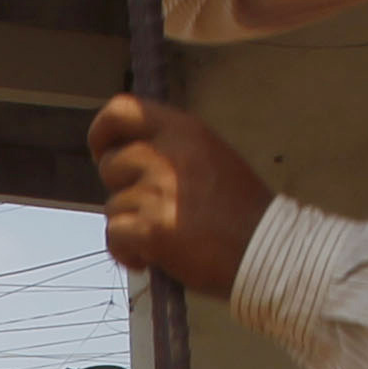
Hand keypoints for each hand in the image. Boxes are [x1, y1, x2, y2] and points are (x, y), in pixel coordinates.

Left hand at [90, 96, 274, 293]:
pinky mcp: (152, 228)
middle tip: (150, 208)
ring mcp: (158, 191)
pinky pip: (115, 236)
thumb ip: (170, 150)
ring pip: (113, 206)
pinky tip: (152, 257)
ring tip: (163, 236)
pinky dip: (127, 251)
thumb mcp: (209, 156)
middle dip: (122, 190)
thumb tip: (126, 155)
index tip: (103, 152)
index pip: (121, 110)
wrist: (265, 249)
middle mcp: (168, 155)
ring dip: (130, 225)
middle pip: (110, 164)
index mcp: (184, 130)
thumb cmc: (240, 210)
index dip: (102, 132)